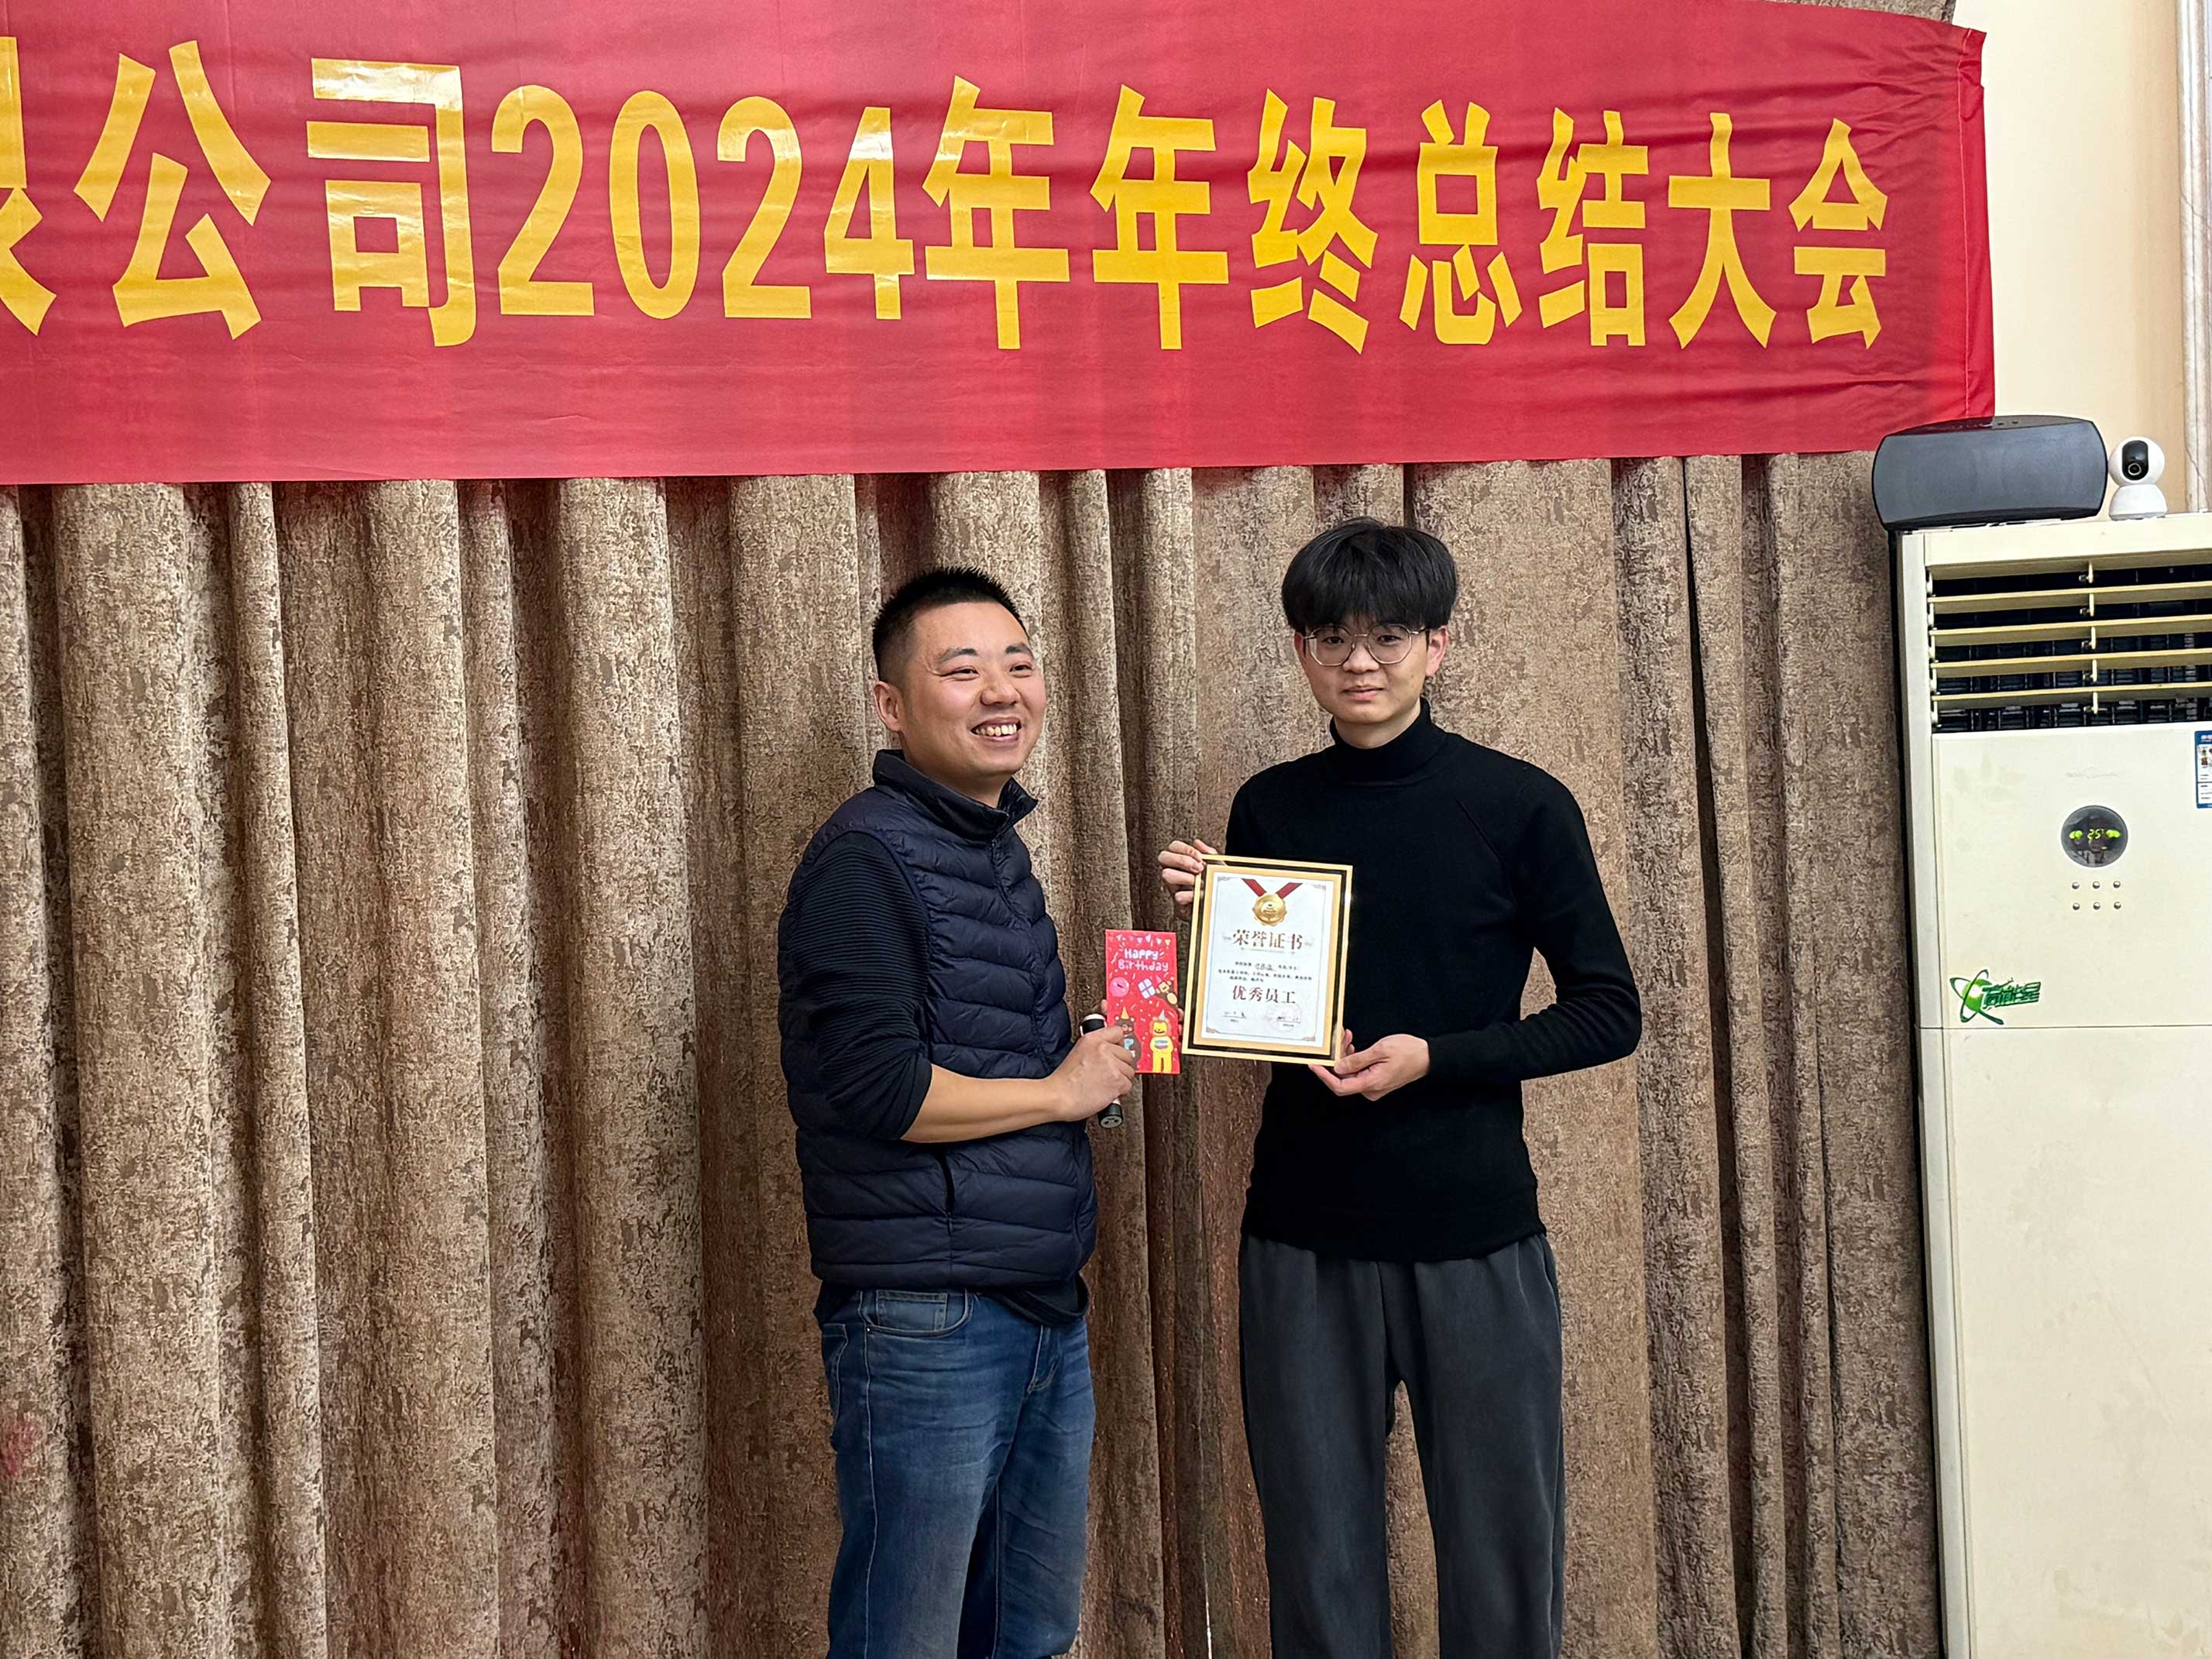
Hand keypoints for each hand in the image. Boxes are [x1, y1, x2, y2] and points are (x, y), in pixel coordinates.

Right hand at [1055, 1014, 1137, 1118]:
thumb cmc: (1064, 1081)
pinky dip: (1120, 1092)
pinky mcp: (1117, 1080)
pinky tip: (1107, 1092)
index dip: (1120, 1044)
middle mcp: (1103, 1049)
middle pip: (1127, 1054)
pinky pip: (1128, 1085)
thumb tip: (1112, 1053)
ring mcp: (1111, 1064)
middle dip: (1121, 1066)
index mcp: (1092, 1039)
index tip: (1118, 1051)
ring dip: (1121, 1080)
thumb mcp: (1078, 1053)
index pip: (1118, 1032)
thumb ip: (1096, 1049)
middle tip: (1109, 1074)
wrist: (1058, 1096)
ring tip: (1105, 1084)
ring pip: (1129, 1071)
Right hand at [1157, 838, 1216, 910]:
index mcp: (1183, 863)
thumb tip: (1197, 843)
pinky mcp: (1180, 906)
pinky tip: (1201, 895)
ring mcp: (1176, 889)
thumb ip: (1209, 854)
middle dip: (1182, 860)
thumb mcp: (1219, 867)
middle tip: (1198, 869)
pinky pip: (1178, 897)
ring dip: (1184, 876)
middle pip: (1163, 857)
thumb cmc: (1220, 887)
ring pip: (1166, 875)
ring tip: (1198, 881)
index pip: (1174, 847)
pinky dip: (1191, 895)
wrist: (1226, 908)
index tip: (1200, 857)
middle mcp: (1176, 873)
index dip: (1185, 849)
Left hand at [1308, 1032, 1429, 1101]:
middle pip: (1343, 1078)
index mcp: (1372, 1083)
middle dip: (1336, 1059)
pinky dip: (1353, 1060)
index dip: (1324, 1076)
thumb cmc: (1409, 1052)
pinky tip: (1353, 1047)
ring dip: (1345, 1057)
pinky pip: (1358, 1072)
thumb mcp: (1381, 1050)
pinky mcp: (1375, 1080)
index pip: (1340, 1086)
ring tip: (1347, 1039)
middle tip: (1337, 1040)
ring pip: (1350, 1074)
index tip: (1314, 1064)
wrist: (1428, 1057)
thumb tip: (1338, 1067)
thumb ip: (1358, 1059)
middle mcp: (1371, 1089)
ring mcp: (1373, 1086)